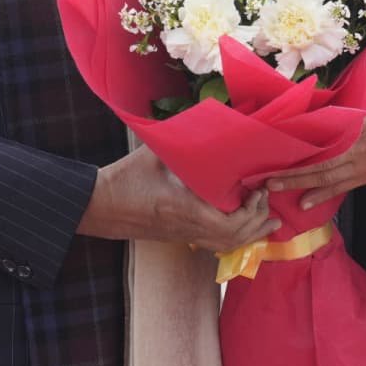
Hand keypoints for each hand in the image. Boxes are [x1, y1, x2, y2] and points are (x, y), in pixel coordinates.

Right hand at [78, 145, 278, 251]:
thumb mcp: (155, 154)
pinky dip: (234, 239)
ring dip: (249, 235)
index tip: (258, 190)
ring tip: (268, 222)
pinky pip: (214, 245)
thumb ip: (182, 140)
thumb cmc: (124, 178)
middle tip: (268, 203)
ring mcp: (183, 236)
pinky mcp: (179, 237)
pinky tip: (243, 229)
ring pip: (225, 245)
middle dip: (256, 224)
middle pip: (233, 238)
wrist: (98, 206)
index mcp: (183, 208)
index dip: (250, 212)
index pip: (228, 224)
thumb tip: (207, 119)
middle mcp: (187, 227)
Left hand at [267, 76, 365, 209]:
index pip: (329, 128)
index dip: (303, 134)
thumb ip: (363, 78)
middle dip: (292, 168)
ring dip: (300, 183)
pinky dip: (323, 195)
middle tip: (265, 173)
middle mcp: (364, 145)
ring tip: (274, 188)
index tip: (278, 136)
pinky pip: (343, 186)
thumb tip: (335, 70)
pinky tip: (304, 202)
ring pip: (328, 176)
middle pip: (322, 159)